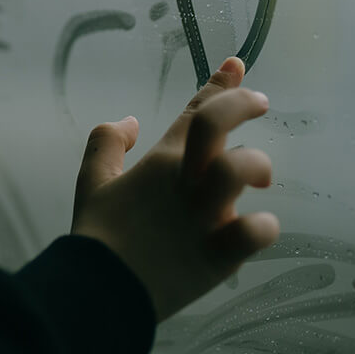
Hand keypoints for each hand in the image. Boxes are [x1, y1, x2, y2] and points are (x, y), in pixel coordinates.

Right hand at [70, 57, 279, 321]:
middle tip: (260, 102)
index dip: (219, 83)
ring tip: (260, 181)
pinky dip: (263, 227)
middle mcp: (186, 180)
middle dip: (241, 103)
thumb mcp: (90, 181)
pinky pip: (254, 232)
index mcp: (160, 162)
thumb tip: (131, 121)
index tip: (237, 64)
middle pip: (216, 123)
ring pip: (241, 169)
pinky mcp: (217, 253)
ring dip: (256, 166)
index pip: (194, 112)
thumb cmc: (97, 236)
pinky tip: (260, 227)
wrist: (98, 289)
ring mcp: (204, 216)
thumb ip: (106, 142)